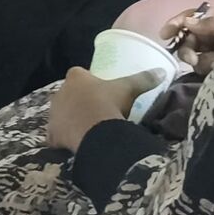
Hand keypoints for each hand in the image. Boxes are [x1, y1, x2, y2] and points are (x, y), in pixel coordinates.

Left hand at [45, 66, 166, 150]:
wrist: (96, 132)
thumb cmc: (109, 104)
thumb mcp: (129, 89)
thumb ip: (143, 79)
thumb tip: (161, 71)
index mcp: (75, 77)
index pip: (80, 75)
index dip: (89, 83)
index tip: (101, 93)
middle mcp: (60, 92)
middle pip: (69, 94)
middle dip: (78, 101)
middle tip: (96, 111)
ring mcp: (54, 113)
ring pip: (61, 114)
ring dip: (70, 119)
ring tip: (87, 128)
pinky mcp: (51, 133)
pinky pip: (56, 135)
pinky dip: (62, 139)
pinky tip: (74, 143)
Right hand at [158, 3, 213, 75]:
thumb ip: (211, 23)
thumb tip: (186, 23)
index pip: (191, 17)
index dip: (176, 24)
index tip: (164, 35)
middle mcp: (213, 33)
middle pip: (188, 39)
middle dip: (186, 49)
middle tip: (191, 59)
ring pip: (193, 55)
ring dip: (201, 60)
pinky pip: (203, 67)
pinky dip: (209, 68)